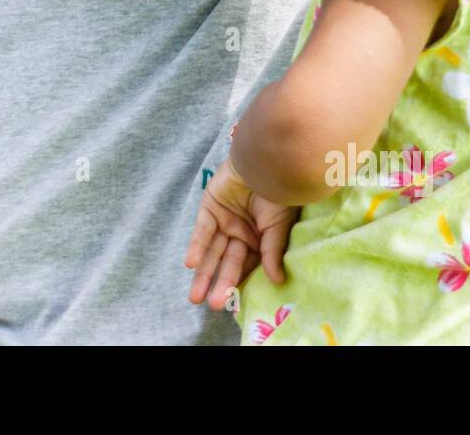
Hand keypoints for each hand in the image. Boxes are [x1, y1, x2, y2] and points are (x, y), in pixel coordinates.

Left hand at [184, 158, 297, 310]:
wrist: (265, 164)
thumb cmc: (278, 195)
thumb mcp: (279, 227)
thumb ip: (272, 253)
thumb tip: (277, 282)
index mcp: (259, 238)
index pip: (247, 266)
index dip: (240, 284)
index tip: (234, 306)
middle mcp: (240, 232)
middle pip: (228, 262)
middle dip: (220, 284)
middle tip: (212, 305)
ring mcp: (224, 220)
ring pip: (212, 252)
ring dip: (204, 273)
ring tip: (195, 297)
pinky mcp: (210, 208)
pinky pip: (202, 231)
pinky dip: (197, 247)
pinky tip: (191, 264)